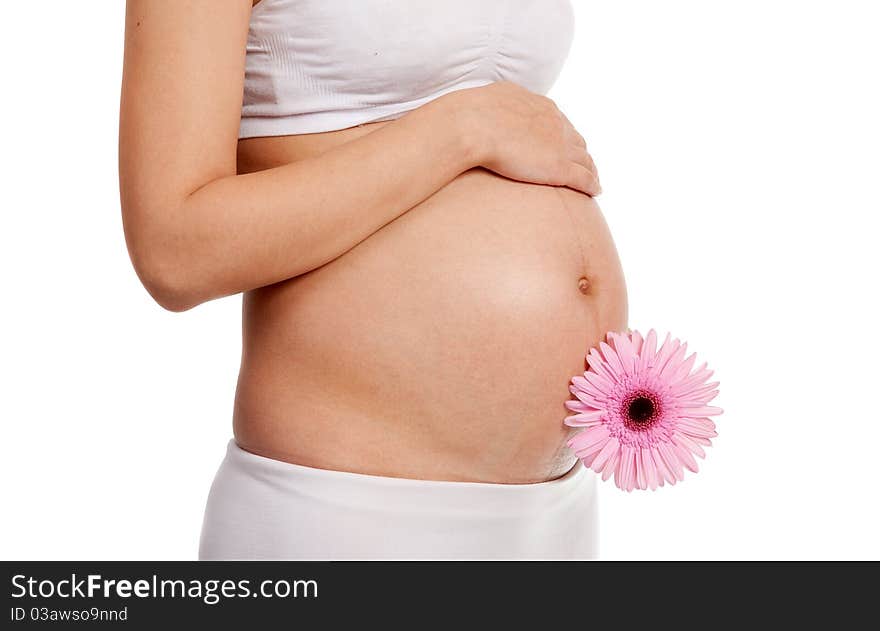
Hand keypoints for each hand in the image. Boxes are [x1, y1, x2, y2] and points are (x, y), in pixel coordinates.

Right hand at [447, 81, 600, 195]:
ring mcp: (559, 145)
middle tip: (583, 165)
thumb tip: (488, 109)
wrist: (472, 125)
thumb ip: (497, 105)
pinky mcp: (559, 167)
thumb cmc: (470, 116)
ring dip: (590, 169)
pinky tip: (596, 191)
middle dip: (580, 152)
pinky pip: (584, 177)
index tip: (563, 146)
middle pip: (576, 140)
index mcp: (539, 106)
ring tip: (592, 179)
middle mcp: (554, 122)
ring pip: (584, 159)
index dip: (563, 136)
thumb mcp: (488, 100)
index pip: (558, 122)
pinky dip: (592, 184)